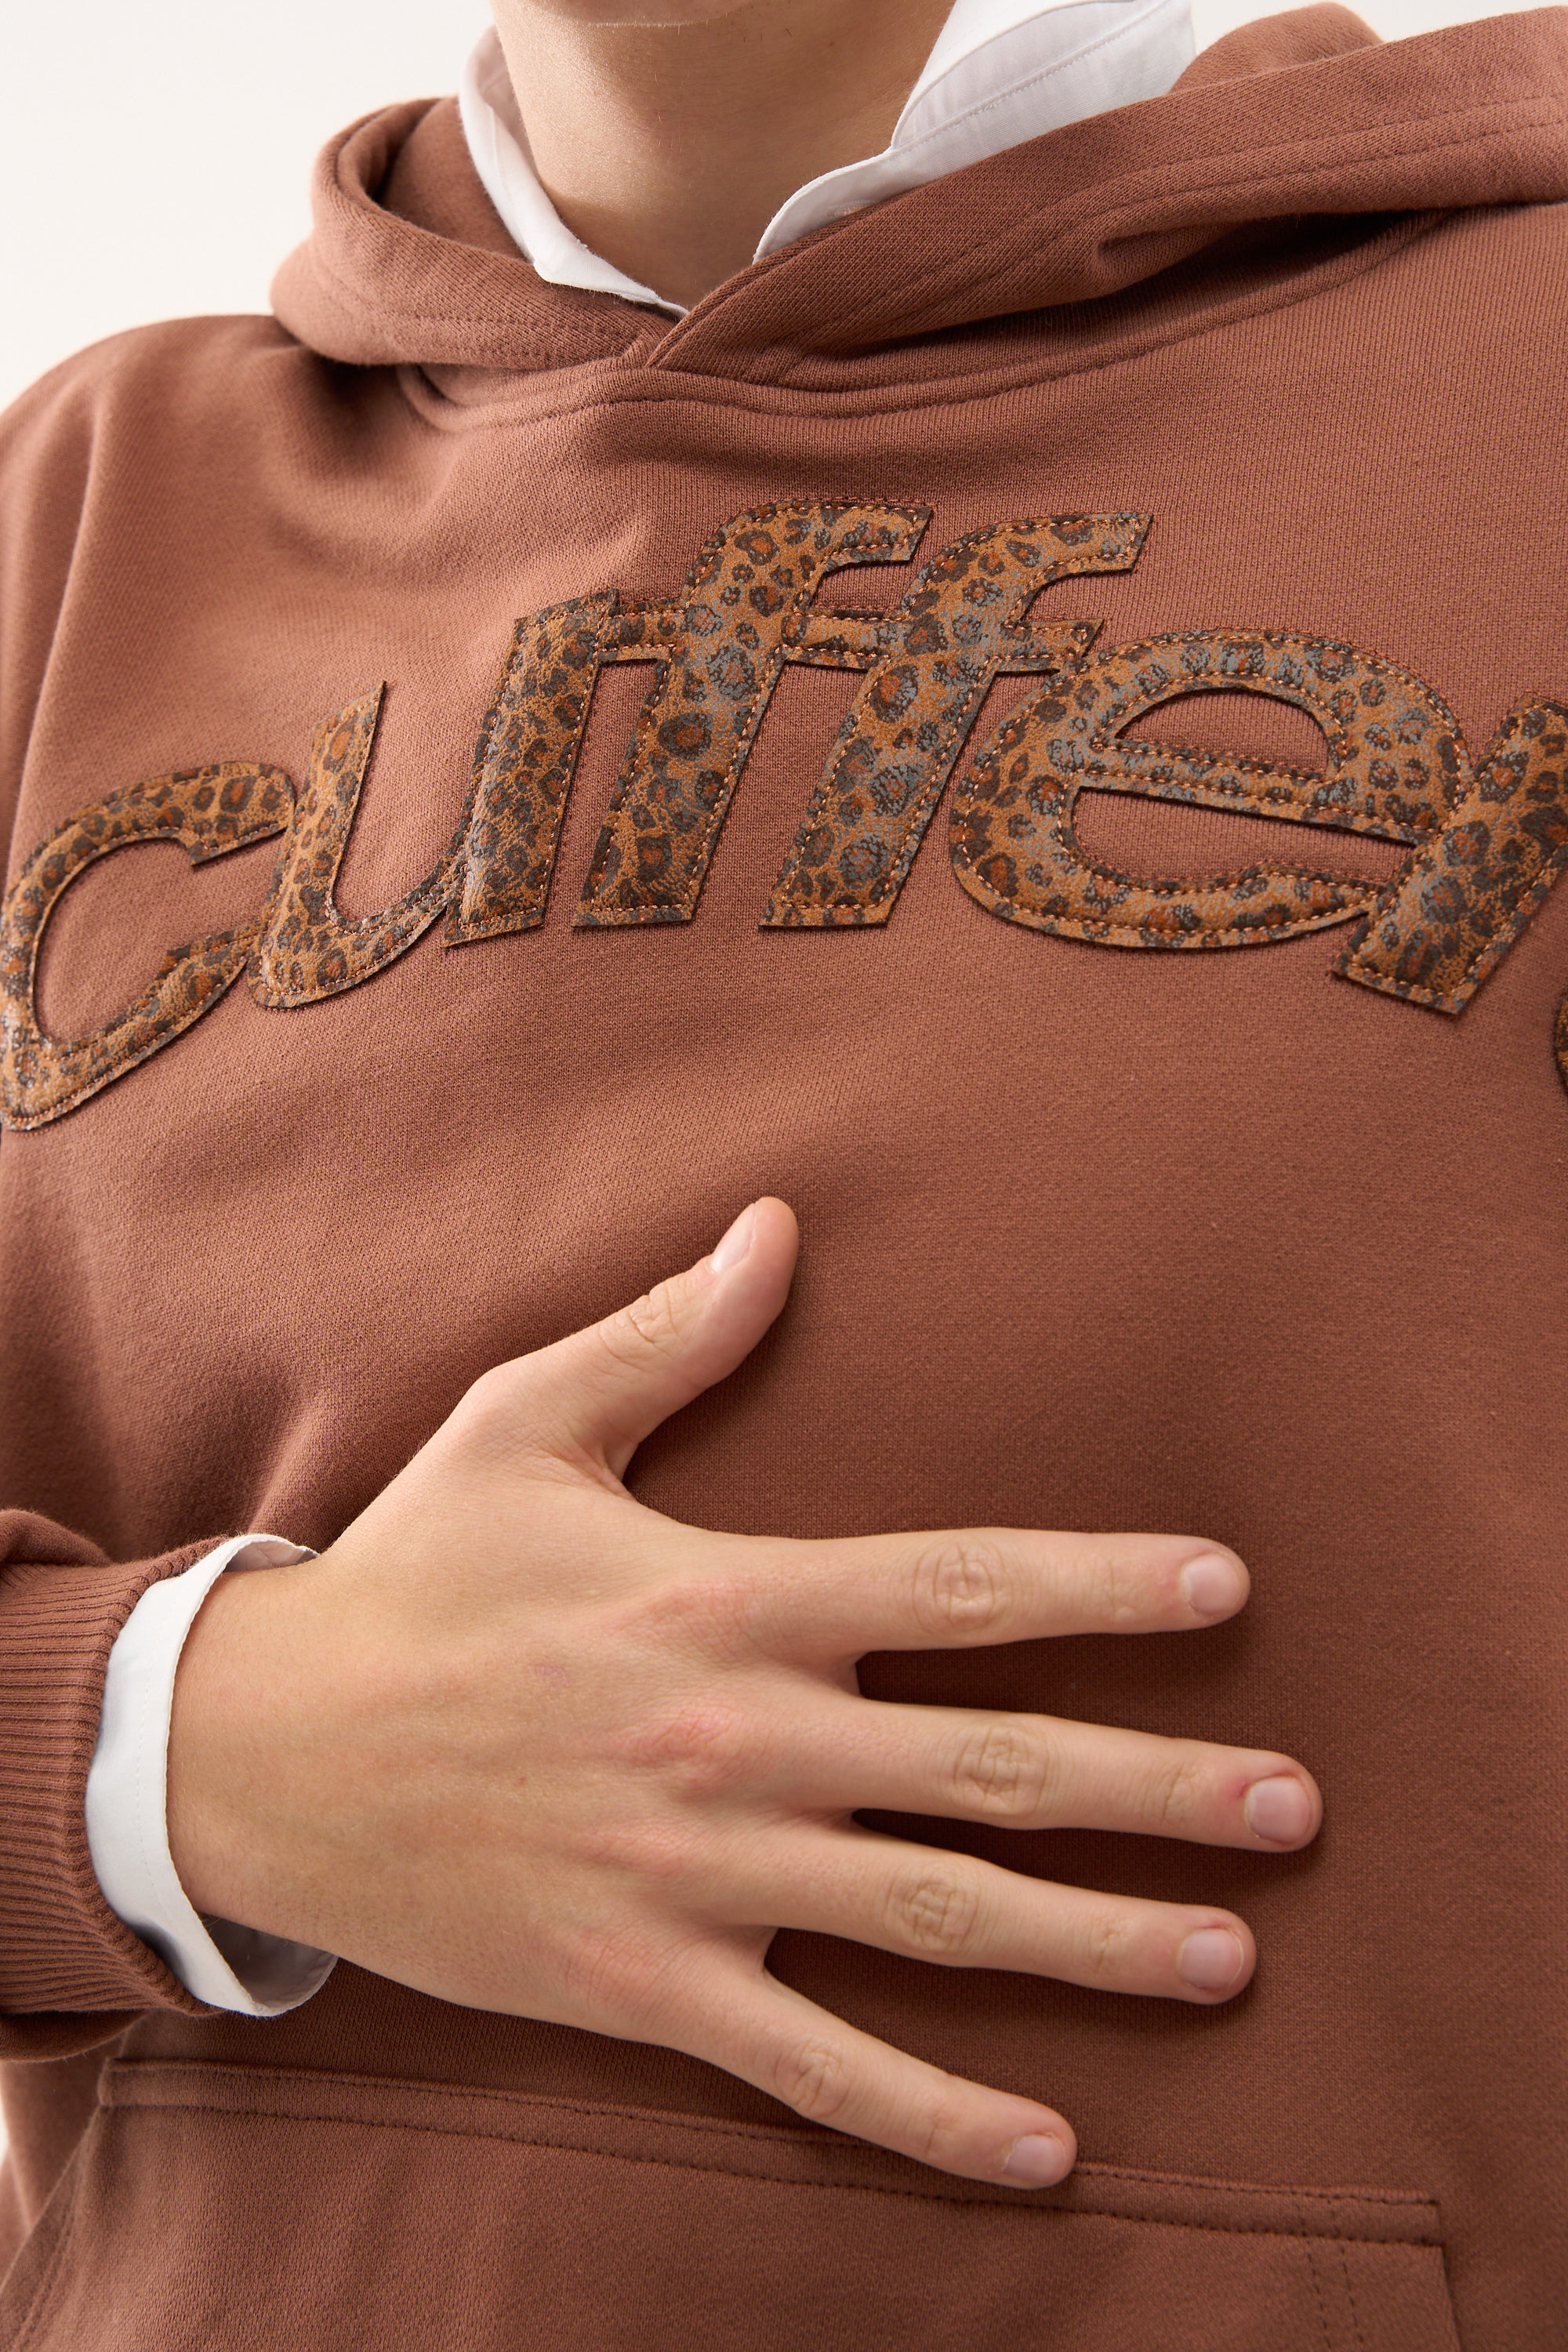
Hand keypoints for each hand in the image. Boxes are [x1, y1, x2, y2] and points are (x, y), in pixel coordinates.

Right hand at [168, 1198, 1319, 2189]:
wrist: (261, 1748)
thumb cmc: (411, 1574)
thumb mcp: (526, 1423)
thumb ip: (670, 1335)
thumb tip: (780, 1226)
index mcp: (723, 1595)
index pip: (955, 1584)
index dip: (1101, 1583)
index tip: (1226, 1587)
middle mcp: (734, 1737)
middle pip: (988, 1767)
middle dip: (1157, 1785)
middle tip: (1299, 1808)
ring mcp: (695, 1873)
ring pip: (934, 1918)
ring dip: (1095, 1945)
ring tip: (1230, 1961)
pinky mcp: (643, 1983)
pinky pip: (811, 2063)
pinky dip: (931, 2114)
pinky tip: (1046, 2149)